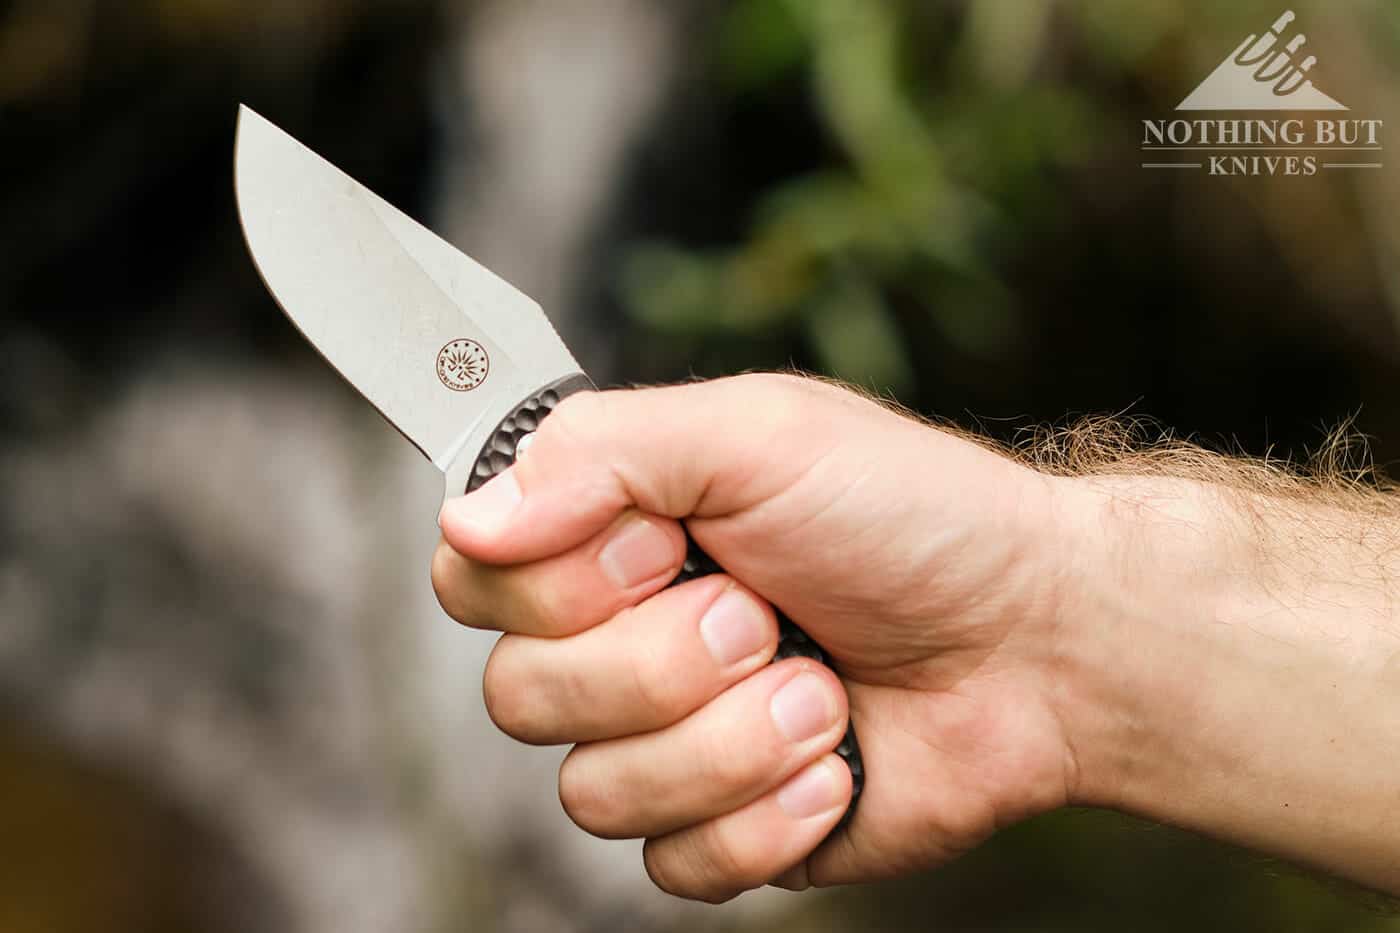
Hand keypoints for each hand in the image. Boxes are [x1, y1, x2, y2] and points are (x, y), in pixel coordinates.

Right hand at [432, 374, 1078, 901]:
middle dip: (663, 660)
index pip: (471, 575)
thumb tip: (467, 518)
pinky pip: (673, 864)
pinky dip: (771, 812)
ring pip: (593, 793)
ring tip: (820, 690)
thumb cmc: (911, 516)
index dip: (551, 583)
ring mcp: (667, 741)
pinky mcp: (722, 828)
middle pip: (518, 695)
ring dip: (731, 738)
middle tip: (765, 614)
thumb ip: (600, 453)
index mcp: (611, 534)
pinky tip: (838, 762)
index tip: (658, 548)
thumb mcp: (756, 433)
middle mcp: (621, 638)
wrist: (1038, 639)